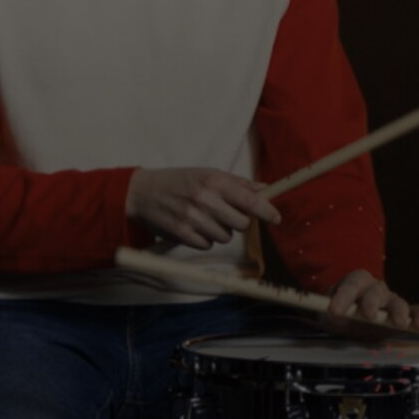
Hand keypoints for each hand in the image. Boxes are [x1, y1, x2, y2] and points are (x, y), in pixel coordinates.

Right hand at [125, 167, 281, 249]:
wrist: (142, 192)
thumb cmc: (178, 180)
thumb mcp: (206, 173)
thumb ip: (236, 182)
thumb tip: (264, 188)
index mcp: (213, 180)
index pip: (249, 200)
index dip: (267, 211)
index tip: (276, 218)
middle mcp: (205, 199)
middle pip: (241, 223)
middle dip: (237, 221)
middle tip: (225, 213)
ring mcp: (193, 218)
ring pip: (225, 236)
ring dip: (220, 230)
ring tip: (204, 218)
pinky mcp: (183, 234)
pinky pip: (208, 245)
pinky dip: (204, 239)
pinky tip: (194, 226)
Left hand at [328, 269, 418, 329]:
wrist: (353, 323)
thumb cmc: (342, 313)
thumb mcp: (331, 312)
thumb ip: (332, 312)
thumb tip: (335, 314)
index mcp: (357, 281)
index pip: (352, 284)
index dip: (344, 296)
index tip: (335, 311)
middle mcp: (376, 288)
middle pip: (376, 291)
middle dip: (372, 302)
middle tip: (368, 315)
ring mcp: (393, 300)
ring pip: (398, 302)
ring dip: (399, 311)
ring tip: (399, 323)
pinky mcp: (406, 315)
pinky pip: (417, 311)